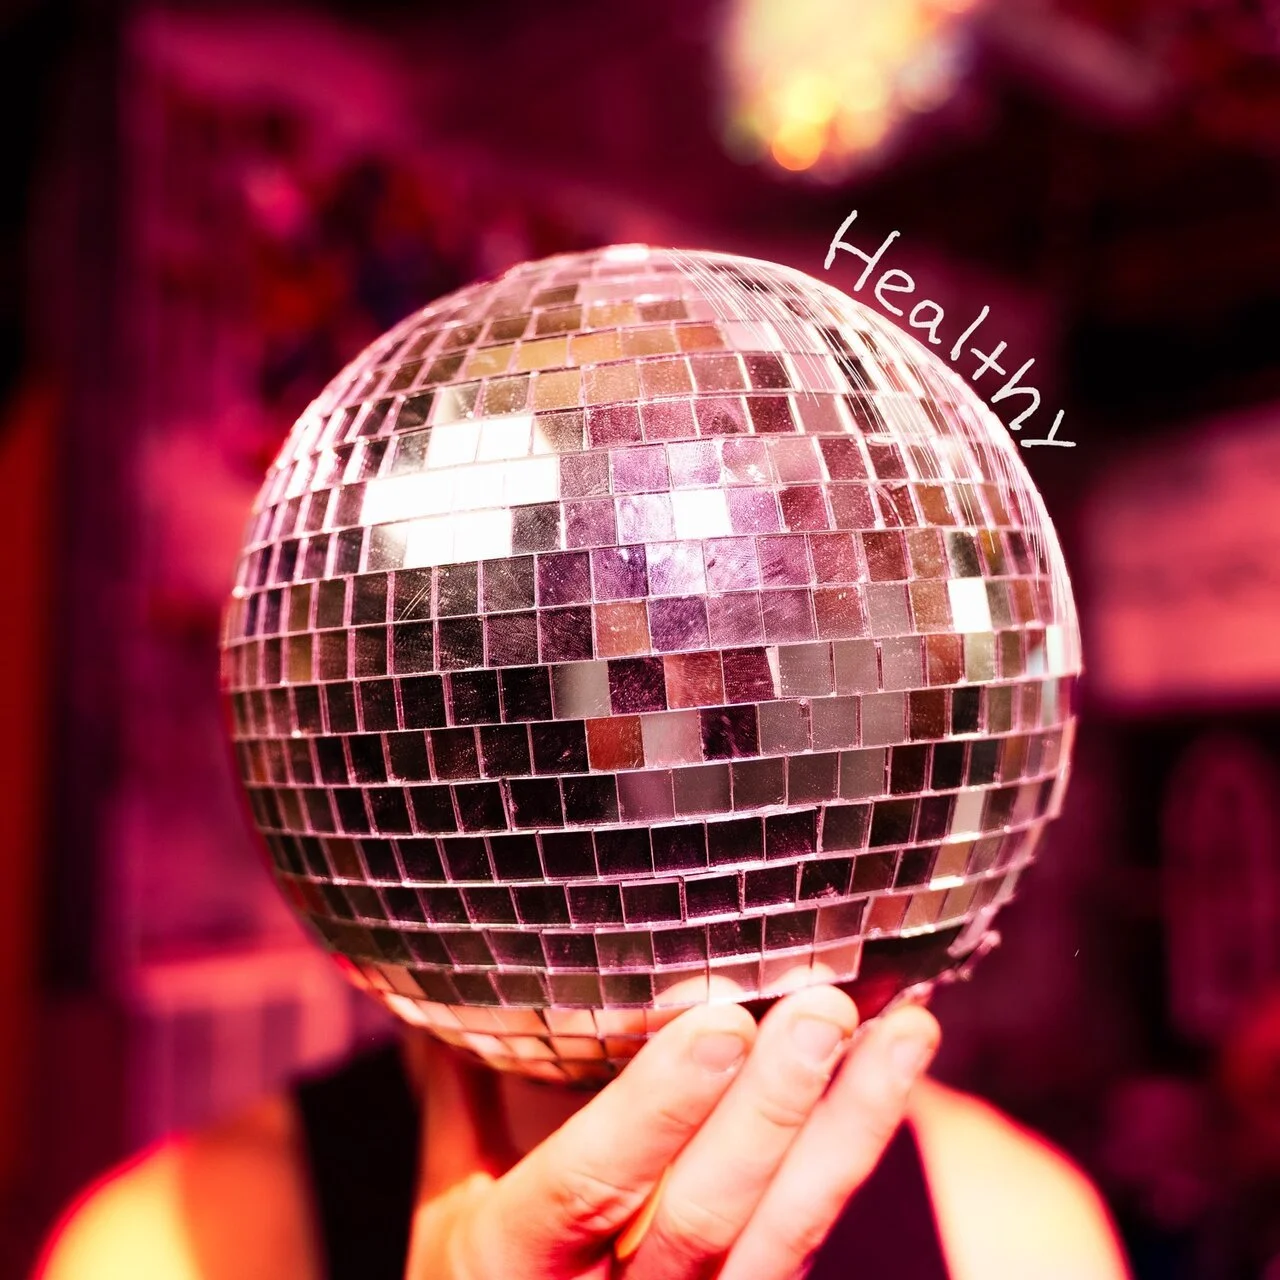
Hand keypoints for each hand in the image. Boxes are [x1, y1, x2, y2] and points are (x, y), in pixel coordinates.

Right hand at [405, 985, 939, 1279]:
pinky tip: (894, 1070)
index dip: (653, 1113)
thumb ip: (455, 1084)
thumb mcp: (447, 1196)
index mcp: (507, 1266)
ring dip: (852, 1126)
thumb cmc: (479, 1275)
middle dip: (772, 1111)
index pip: (582, 1192)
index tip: (718, 1023)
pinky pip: (810, 1236)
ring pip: (784, 1237)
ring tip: (905, 1027)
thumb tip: (431, 965)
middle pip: (704, 1223)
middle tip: (826, 1008)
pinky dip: (858, 1148)